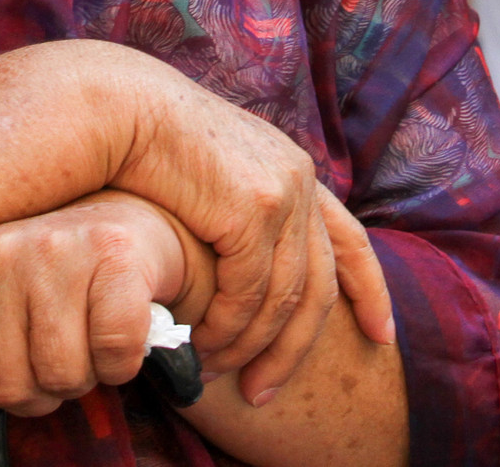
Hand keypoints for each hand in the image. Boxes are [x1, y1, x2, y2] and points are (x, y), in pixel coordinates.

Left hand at [0, 191, 189, 464]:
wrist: (124, 216)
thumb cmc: (51, 278)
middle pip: (10, 385)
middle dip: (39, 392)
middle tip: (56, 358)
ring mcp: (54, 251)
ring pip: (62, 374)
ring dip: (82, 378)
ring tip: (86, 343)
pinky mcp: (111, 254)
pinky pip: (113, 352)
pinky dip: (121, 363)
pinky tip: (116, 336)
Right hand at [111, 66, 395, 405]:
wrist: (117, 109)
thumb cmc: (146, 147)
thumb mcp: (211, 175)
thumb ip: (237, 209)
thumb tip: (242, 262)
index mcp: (294, 169)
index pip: (350, 238)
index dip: (370, 290)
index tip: (382, 335)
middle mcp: (298, 179)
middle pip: (319, 284)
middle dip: (296, 347)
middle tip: (265, 390)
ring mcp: (281, 192)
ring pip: (283, 298)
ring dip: (253, 347)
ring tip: (221, 376)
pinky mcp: (252, 209)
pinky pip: (250, 293)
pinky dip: (229, 329)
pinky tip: (204, 347)